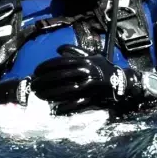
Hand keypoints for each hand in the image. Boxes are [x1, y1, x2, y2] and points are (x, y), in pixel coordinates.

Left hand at [31, 45, 156, 114]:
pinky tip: (55, 108)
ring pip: (66, 90)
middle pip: (60, 77)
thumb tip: (59, 49)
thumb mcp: (92, 56)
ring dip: (51, 94)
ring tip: (40, 96)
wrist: (122, 81)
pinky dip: (65, 107)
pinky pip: (76, 103)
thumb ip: (75, 51)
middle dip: (44, 81)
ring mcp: (89, 85)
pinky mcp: (93, 97)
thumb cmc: (105, 68)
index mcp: (84, 61)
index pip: (60, 63)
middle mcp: (86, 72)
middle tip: (34, 85)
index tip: (36, 71)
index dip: (45, 67)